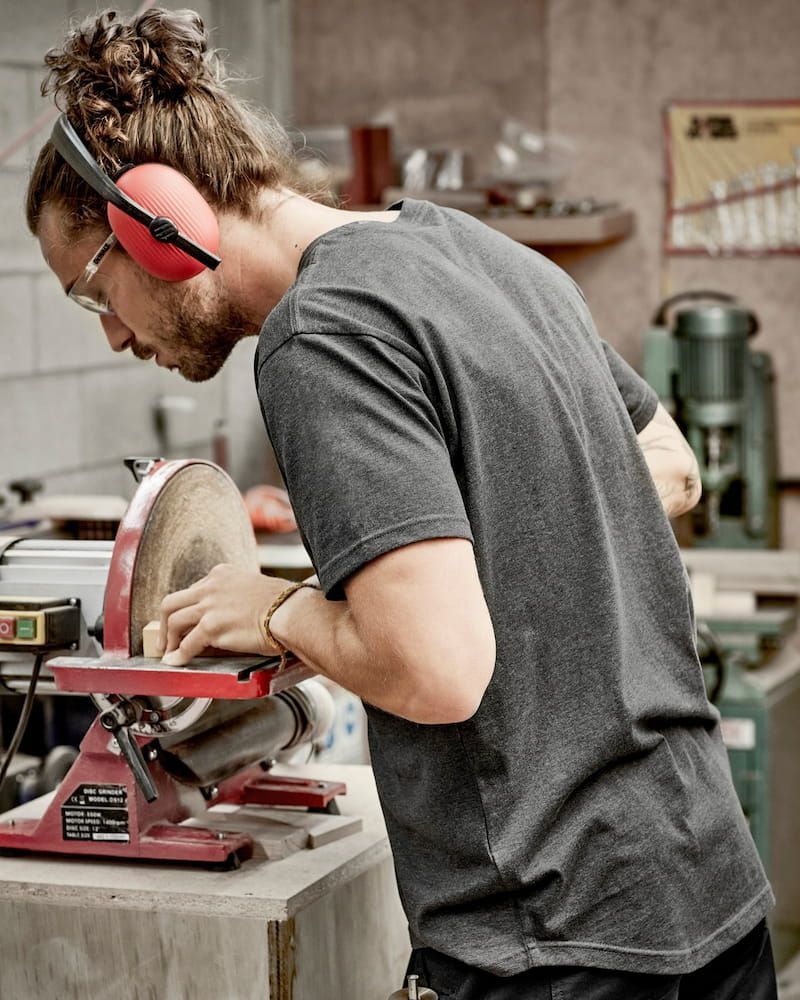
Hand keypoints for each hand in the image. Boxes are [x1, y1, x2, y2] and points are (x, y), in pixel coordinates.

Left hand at [157, 563, 291, 665]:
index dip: (186, 609)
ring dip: (168, 640)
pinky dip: (178, 655)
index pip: (193, 590)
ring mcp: (210, 606)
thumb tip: (227, 617)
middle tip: (165, 637)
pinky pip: (187, 644)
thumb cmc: (284, 604)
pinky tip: (176, 661)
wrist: (292, 612)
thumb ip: (235, 596)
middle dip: (164, 622)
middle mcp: (211, 586)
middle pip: (172, 602)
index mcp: (221, 574)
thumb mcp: (254, 587)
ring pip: (174, 621)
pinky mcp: (213, 627)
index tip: (185, 621)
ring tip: (169, 652)